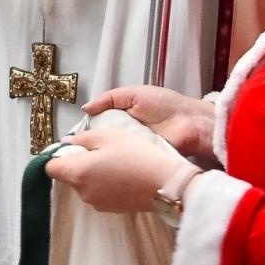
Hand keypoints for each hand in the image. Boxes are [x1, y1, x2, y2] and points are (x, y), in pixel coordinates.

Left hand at [47, 127, 191, 212]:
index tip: (69, 146)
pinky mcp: (112, 209)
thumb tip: (68, 142)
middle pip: (68, 176)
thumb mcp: (107, 135)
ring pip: (85, 184)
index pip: (50, 167)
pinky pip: (99, 192)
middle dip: (77, 162)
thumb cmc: (138, 156)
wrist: (166, 183)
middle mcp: (84, 193)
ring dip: (92, 172)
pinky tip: (122, 172)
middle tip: (98, 149)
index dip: (57, 155)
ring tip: (114, 159)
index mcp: (78, 173)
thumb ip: (82, 138)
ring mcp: (98, 203)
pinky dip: (105, 182)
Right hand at [85, 85, 215, 157]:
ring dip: (103, 157)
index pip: (99, 127)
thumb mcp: (134, 94)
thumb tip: (85, 108)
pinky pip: (125, 166)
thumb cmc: (166, 106)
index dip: (87, 132)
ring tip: (86, 162)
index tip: (73, 140)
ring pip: (111, 156)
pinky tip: (105, 169)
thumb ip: (109, 99)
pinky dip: (117, 166)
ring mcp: (133, 152)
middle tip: (76, 154)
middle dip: (92, 148)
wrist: (191, 124)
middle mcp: (126, 137)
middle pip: (102, 143)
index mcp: (123, 119)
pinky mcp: (141, 164)